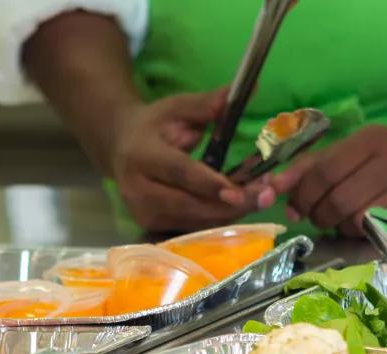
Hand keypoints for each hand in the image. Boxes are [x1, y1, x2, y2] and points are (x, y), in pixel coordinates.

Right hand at [110, 90, 252, 233]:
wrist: (120, 148)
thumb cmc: (154, 126)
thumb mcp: (177, 108)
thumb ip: (207, 105)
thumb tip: (240, 91)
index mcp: (142, 155)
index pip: (179, 173)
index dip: (210, 184)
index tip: (239, 192)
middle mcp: (138, 190)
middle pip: (188, 205)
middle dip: (229, 205)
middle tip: (266, 197)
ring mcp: (143, 213)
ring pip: (193, 222)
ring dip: (229, 214)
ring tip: (261, 199)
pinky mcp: (151, 226)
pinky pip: (191, 229)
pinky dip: (218, 220)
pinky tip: (241, 207)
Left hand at [228, 125, 386, 236]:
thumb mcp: (351, 151)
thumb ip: (310, 168)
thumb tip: (269, 188)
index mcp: (368, 139)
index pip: (321, 171)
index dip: (300, 196)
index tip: (293, 209)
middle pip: (335, 198)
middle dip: (319, 215)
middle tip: (320, 218)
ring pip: (355, 217)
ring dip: (340, 228)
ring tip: (344, 222)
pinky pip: (377, 229)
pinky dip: (361, 233)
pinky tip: (363, 227)